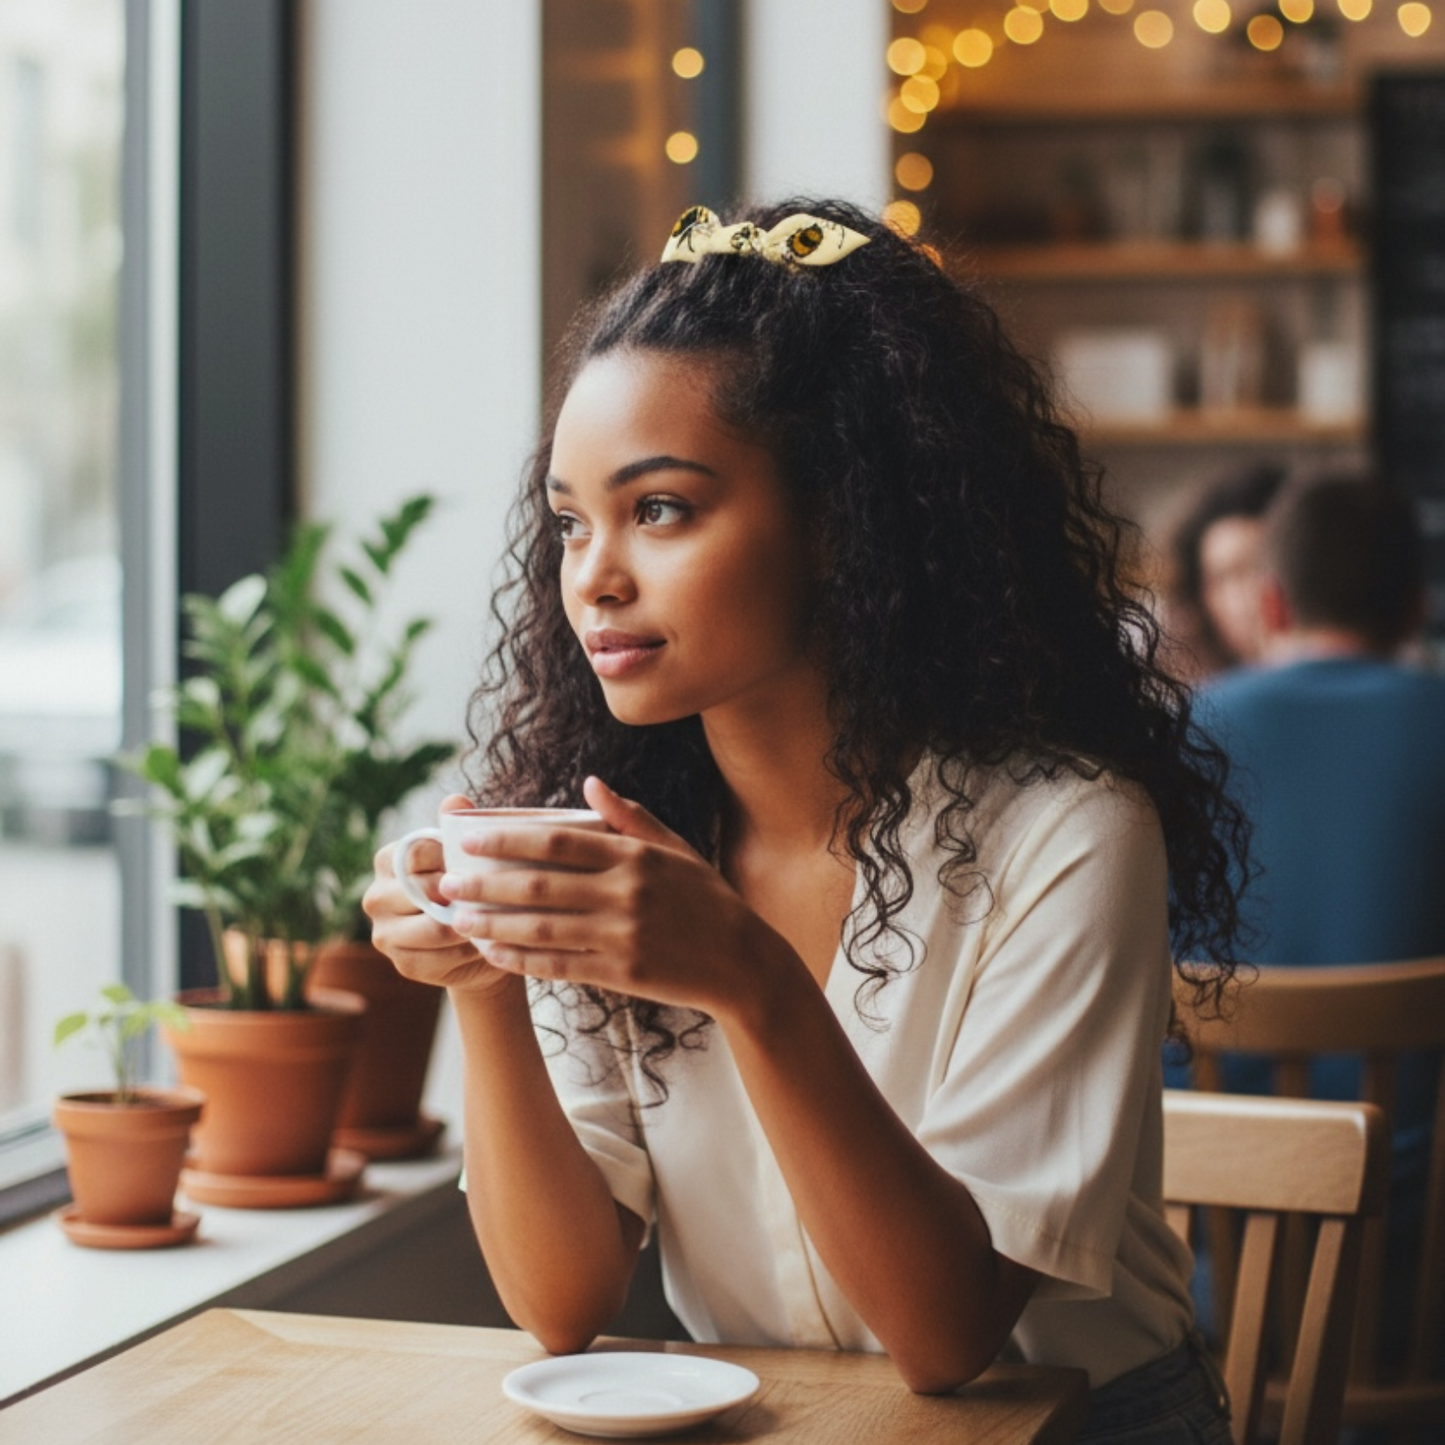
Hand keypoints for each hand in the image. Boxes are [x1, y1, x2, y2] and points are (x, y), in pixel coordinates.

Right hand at [364, 794, 516, 995]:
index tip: (480, 863)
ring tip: (494, 920)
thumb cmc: (472, 884)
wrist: (480, 937)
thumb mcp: (467, 854)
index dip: (453, 858)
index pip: (418, 853)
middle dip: (462, 894)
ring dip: (467, 925)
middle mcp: (376, 896)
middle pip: (424, 891)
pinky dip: (467, 951)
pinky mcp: (403, 964)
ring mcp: (385, 934)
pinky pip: (440, 958)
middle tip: (495, 895)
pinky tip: (484, 943)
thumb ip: (458, 827)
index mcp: (389, 860)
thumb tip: (456, 799)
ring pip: (432, 928)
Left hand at [443, 777, 784, 1016]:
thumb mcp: (675, 849)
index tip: (468, 837)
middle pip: (538, 885)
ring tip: (458, 920)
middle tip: (445, 883)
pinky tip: (493, 954)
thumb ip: (630, 817)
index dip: (506, 838)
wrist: (742, 961)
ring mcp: (622, 935)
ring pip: (541, 929)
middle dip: (485, 884)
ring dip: (493, 925)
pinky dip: (521, 960)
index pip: (556, 839)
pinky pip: (559, 966)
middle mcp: (625, 893)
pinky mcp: (622, 973)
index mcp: (634, 856)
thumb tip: (590, 782)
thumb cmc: (706, 899)